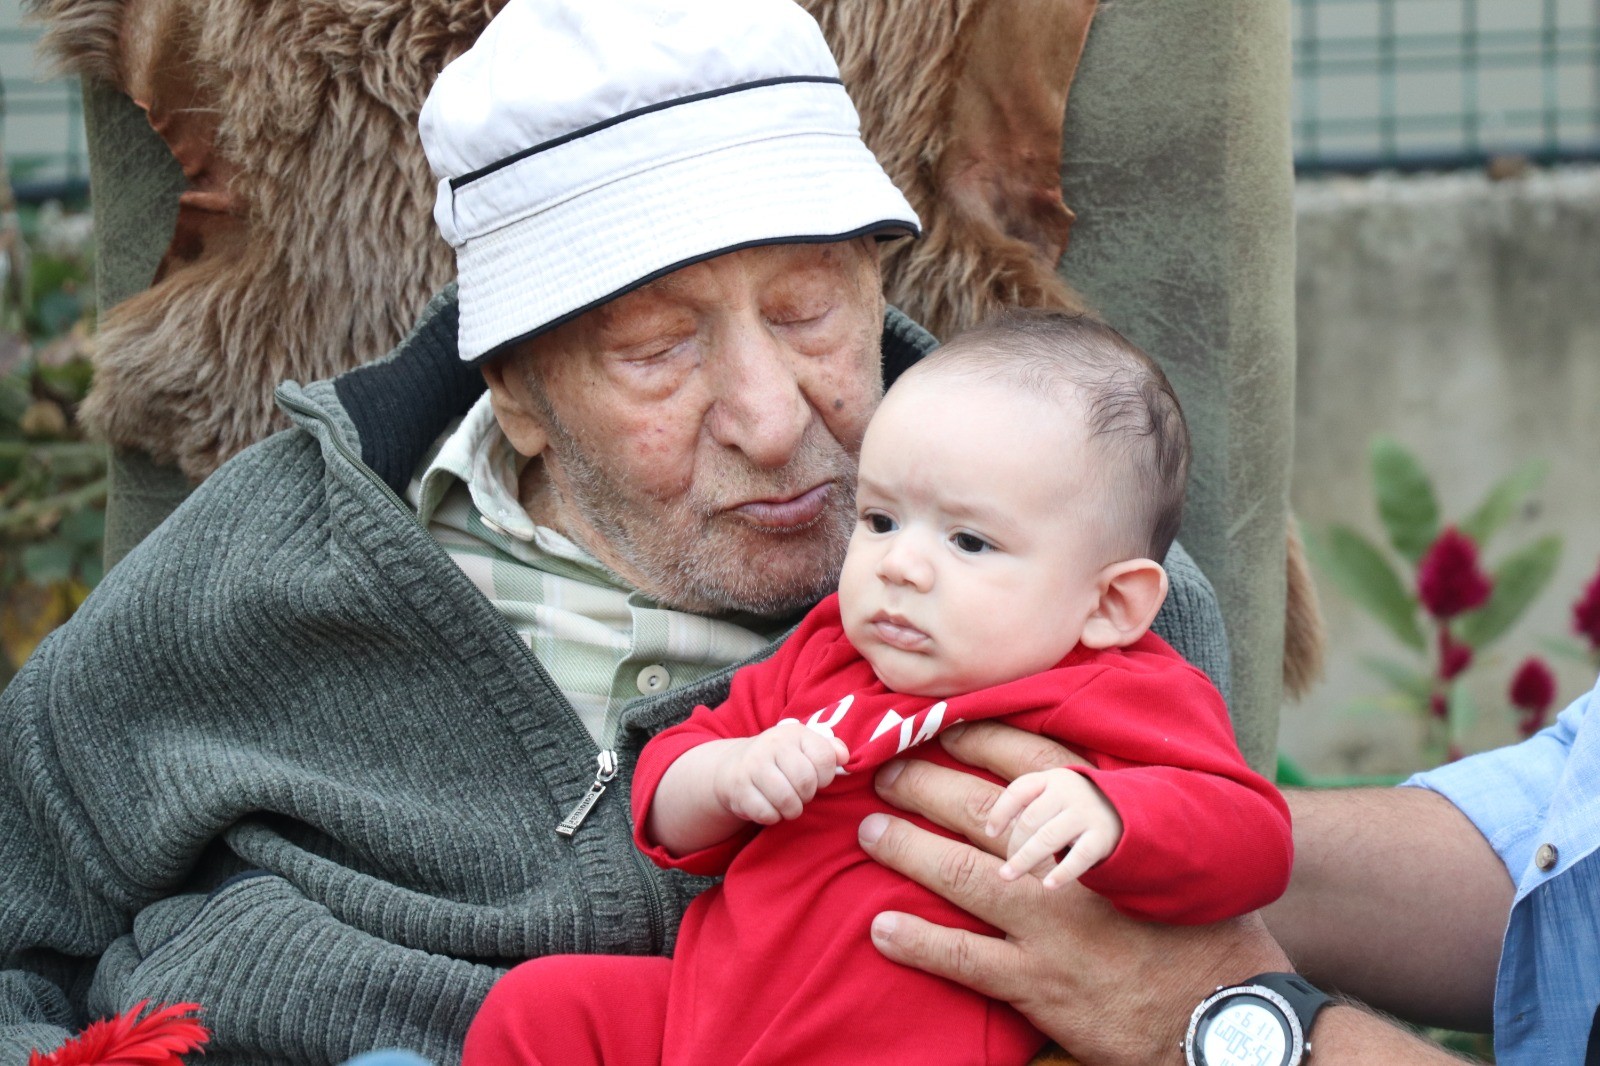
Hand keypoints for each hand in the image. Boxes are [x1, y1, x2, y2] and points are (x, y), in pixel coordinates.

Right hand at [713, 719, 849, 824]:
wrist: (732, 767)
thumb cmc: (778, 761)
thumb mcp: (803, 748)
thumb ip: (828, 750)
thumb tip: (844, 757)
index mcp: (794, 733)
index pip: (824, 757)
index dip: (826, 776)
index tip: (816, 778)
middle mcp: (772, 744)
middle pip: (806, 781)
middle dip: (807, 795)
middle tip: (799, 793)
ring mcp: (752, 765)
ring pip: (787, 800)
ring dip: (791, 809)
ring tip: (787, 803)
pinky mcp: (738, 788)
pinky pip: (767, 813)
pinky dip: (772, 816)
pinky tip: (768, 806)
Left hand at [858, 721, 1290, 1065]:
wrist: (1223, 1014)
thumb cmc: (1205, 930)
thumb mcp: (1181, 851)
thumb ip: (1130, 811)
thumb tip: (1088, 771)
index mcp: (1108, 827)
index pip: (1033, 764)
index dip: (979, 737)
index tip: (939, 722)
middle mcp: (1070, 867)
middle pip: (981, 811)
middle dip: (923, 784)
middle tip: (883, 768)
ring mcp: (1050, 924)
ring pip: (959, 876)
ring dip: (907, 849)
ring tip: (867, 832)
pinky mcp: (1036, 982)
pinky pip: (962, 958)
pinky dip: (916, 942)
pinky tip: (880, 927)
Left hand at [987, 768, 1121, 887]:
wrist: (1126, 809)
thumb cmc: (1074, 806)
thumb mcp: (1053, 793)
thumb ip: (1027, 804)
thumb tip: (992, 828)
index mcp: (1052, 779)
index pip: (1019, 790)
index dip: (1000, 812)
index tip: (990, 833)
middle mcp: (1068, 792)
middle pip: (1031, 819)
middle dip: (1013, 845)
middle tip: (1005, 868)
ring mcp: (1086, 813)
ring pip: (1048, 838)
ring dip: (1025, 859)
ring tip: (1008, 876)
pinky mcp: (1102, 836)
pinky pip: (1079, 856)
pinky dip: (1062, 872)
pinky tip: (1047, 885)